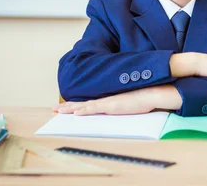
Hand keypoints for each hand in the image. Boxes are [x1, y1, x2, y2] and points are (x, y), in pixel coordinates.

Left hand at [52, 85, 181, 115]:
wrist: (152, 93)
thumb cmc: (143, 98)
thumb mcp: (128, 102)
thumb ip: (120, 104)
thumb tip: (118, 108)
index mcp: (108, 100)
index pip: (88, 102)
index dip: (75, 104)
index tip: (64, 107)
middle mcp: (105, 100)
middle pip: (82, 103)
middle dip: (67, 107)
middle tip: (54, 110)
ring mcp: (108, 102)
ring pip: (85, 106)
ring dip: (71, 109)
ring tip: (58, 111)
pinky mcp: (112, 105)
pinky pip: (95, 108)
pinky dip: (85, 110)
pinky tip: (76, 113)